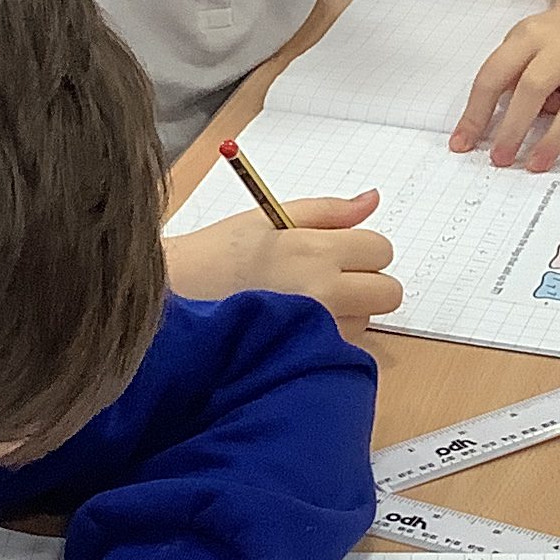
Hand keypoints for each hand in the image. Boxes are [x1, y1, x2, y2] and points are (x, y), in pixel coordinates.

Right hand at [166, 194, 401, 327]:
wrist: (171, 304)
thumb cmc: (213, 257)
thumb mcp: (267, 217)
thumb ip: (327, 211)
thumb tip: (372, 200)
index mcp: (315, 250)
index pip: (381, 249)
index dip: (363, 249)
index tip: (337, 252)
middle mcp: (323, 292)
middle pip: (388, 292)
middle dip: (367, 284)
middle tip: (328, 279)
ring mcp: (317, 331)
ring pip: (366, 322)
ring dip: (346, 313)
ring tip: (299, 304)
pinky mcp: (305, 359)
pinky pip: (342, 348)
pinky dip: (327, 339)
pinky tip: (293, 328)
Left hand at [452, 3, 559, 169]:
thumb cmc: (555, 40)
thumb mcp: (523, 44)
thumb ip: (506, 79)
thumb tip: (482, 131)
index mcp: (532, 36)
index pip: (496, 74)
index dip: (476, 112)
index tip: (463, 144)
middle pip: (536, 86)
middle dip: (514, 126)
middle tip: (500, 158)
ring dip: (556, 138)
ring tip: (536, 164)